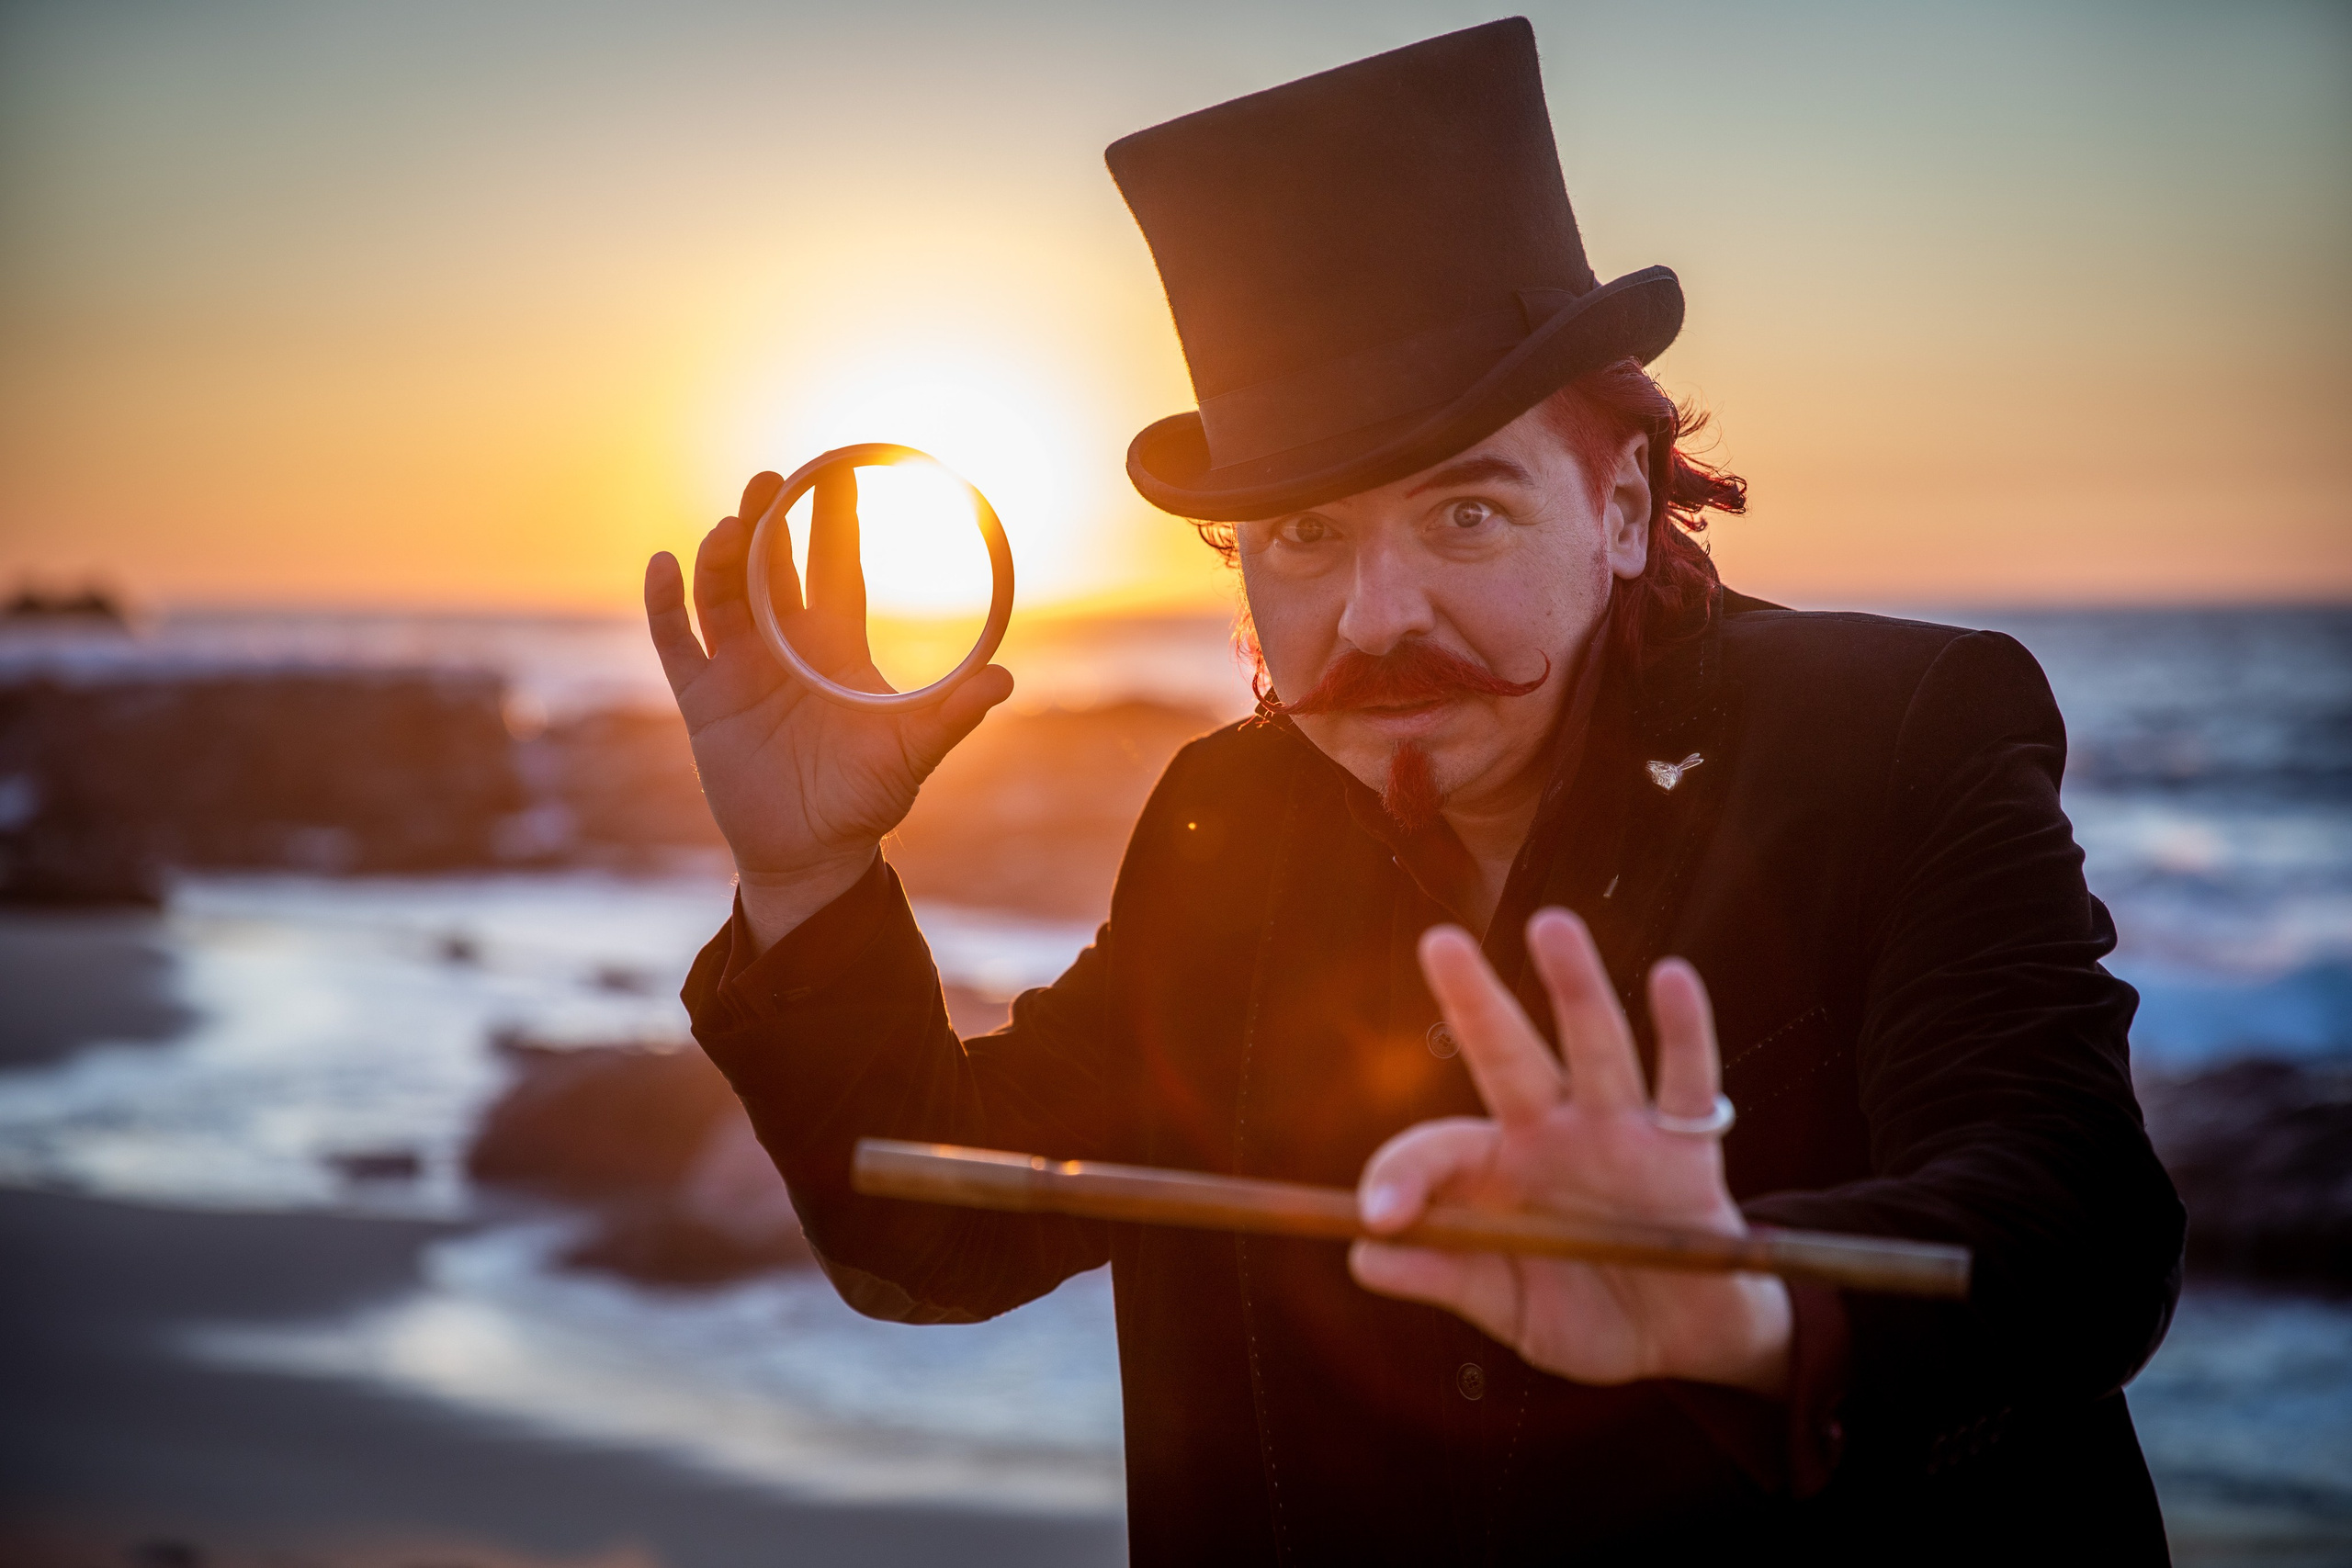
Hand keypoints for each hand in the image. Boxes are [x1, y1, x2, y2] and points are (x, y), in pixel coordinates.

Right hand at [644, 470, 1013, 949]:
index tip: (836, 469)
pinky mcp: (704, 699)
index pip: (834, 569)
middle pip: (771, 569)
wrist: (810, 853)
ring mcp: (740, 669)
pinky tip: (664, 565)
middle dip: (769, 523)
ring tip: (728, 526)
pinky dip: (665, 604)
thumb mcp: (911, 755)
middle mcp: (784, 647)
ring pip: (723, 596)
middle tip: (771, 477)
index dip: (834, 522)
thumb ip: (952, 717)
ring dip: (721, 558)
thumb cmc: (866, 801)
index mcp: (836, 648)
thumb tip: (1004, 680)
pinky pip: (676, 641)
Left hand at [1350, 909, 1791, 1397]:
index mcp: (1497, 1170)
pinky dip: (1684, 1033)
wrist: (1684, 1340)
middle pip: (1508, 1055)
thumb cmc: (1585, 1313)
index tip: (1381, 1219)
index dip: (1400, 1178)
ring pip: (1595, 1048)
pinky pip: (1688, 1085)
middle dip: (1476, 1001)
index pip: (1436, 1150)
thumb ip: (1440, 1276)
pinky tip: (1673, 979)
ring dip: (1576, 989)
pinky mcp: (1688, 1153)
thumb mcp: (1505, 1305)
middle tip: (1440, 942)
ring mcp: (1622, 1135)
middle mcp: (1554, 1133)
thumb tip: (1363, 1254)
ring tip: (1552, 926)